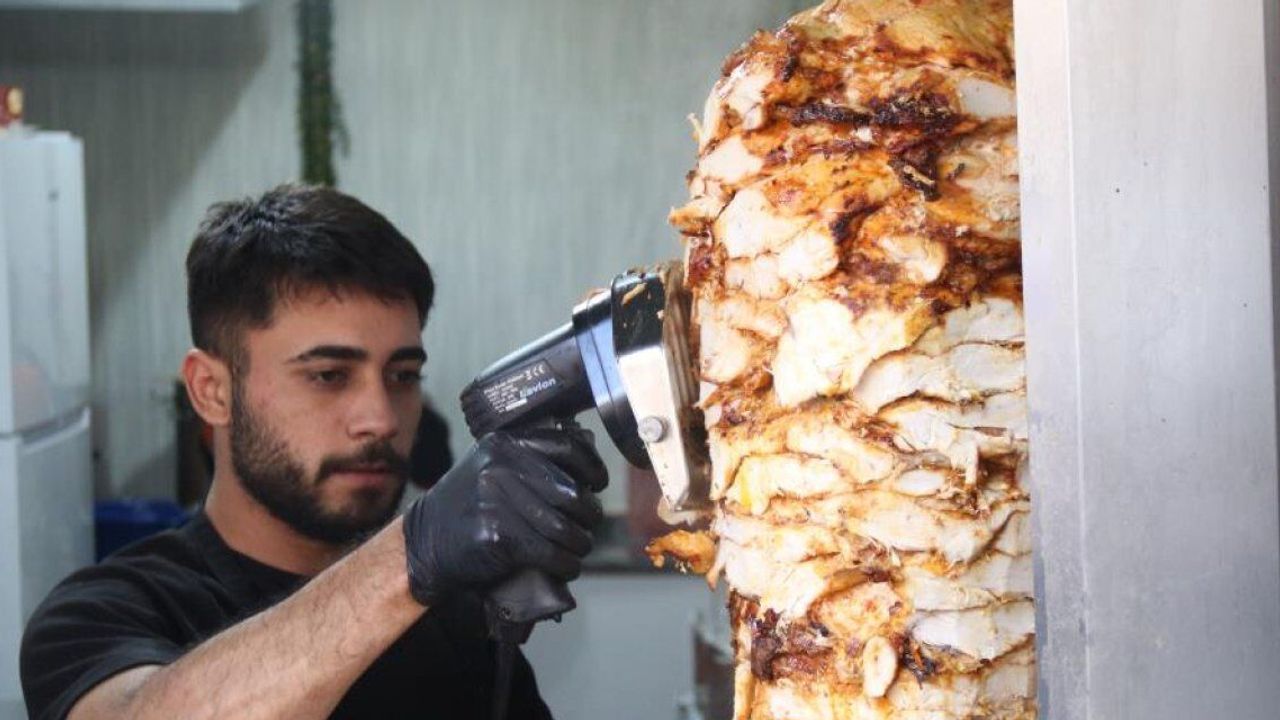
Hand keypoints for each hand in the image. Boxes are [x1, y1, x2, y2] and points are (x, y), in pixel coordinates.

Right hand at [403, 426, 606, 606]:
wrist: (423, 543)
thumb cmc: (466, 507)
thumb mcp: (489, 467)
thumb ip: (528, 462)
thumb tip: (585, 472)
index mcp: (505, 444)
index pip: (568, 448)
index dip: (592, 468)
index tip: (597, 484)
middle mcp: (502, 467)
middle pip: (571, 492)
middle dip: (589, 515)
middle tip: (588, 527)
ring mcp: (498, 501)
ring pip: (564, 526)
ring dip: (580, 543)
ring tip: (578, 549)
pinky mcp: (497, 536)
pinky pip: (550, 552)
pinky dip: (566, 564)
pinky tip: (565, 566)